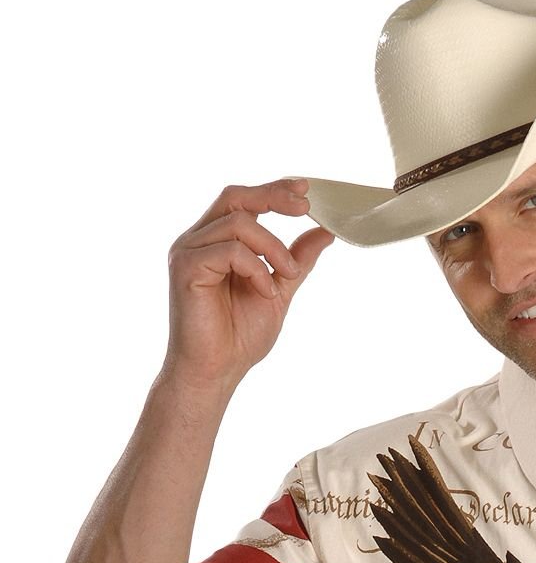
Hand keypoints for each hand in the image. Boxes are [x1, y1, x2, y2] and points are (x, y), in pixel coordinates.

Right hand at [162, 178, 334, 391]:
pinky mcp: (185, 268)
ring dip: (273, 247)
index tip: (305, 190)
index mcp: (216, 241)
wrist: (217, 372)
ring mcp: (188, 252)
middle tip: (305, 208)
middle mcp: (198, 240)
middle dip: (273, 197)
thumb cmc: (239, 337)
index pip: (243, 200)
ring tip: (289, 276)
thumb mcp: (279, 290)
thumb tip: (324, 231)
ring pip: (238, 223)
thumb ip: (297, 259)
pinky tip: (265, 291)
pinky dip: (255, 268)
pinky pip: (229, 250)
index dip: (273, 189)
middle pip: (235, 197)